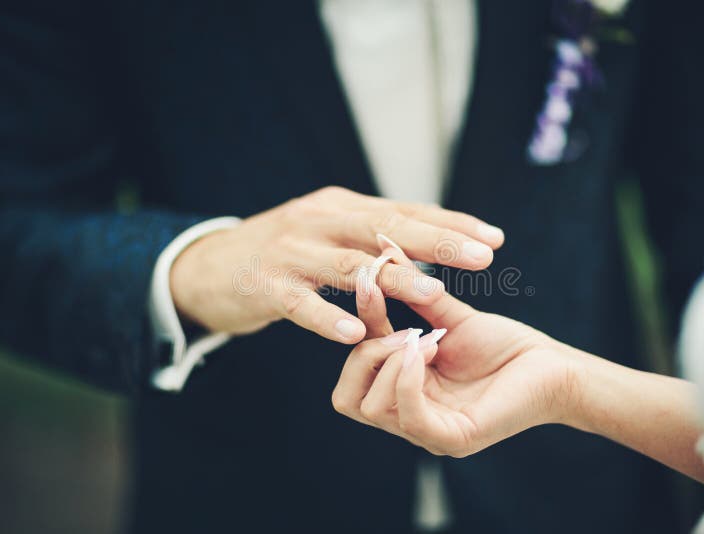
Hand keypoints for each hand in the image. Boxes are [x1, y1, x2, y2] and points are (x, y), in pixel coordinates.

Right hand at [170, 186, 503, 342]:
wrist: (210, 265)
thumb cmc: (284, 251)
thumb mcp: (329, 231)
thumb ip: (373, 236)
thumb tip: (432, 240)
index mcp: (342, 206)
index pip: (405, 212)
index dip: (450, 224)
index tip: (494, 239)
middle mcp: (320, 220)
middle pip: (385, 229)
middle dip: (437, 242)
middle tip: (481, 257)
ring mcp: (291, 252)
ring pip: (348, 265)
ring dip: (393, 280)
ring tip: (434, 295)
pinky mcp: (265, 286)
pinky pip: (300, 303)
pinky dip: (327, 318)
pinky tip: (355, 335)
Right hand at [333, 246, 583, 456]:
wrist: (552, 365)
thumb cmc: (505, 346)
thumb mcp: (447, 317)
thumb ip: (412, 297)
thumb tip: (382, 256)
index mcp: (402, 390)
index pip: (354, 372)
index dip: (357, 327)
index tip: (370, 282)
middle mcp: (408, 416)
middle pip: (346, 398)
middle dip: (363, 352)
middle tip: (401, 327)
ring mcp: (427, 432)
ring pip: (368, 407)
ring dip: (387, 361)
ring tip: (423, 336)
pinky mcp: (451, 439)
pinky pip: (407, 415)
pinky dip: (406, 376)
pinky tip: (424, 346)